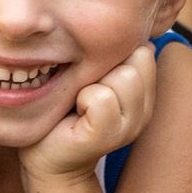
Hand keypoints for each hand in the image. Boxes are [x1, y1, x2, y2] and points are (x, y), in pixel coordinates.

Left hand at [23, 42, 159, 180]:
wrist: (47, 156)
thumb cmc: (65, 111)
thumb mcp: (94, 77)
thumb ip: (115, 58)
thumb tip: (138, 35)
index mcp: (144, 93)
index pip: (143, 49)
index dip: (113, 55)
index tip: (94, 77)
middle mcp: (144, 110)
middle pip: (137, 59)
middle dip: (104, 68)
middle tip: (84, 92)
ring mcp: (130, 126)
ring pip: (123, 77)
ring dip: (92, 84)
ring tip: (80, 103)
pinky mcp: (109, 136)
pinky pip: (101, 98)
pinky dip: (82, 100)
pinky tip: (75, 114)